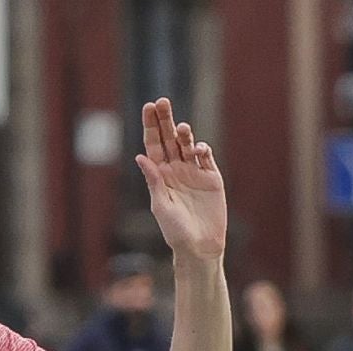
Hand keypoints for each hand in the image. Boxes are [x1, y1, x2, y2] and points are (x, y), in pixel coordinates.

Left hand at [135, 99, 226, 261]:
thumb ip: (153, 180)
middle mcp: (176, 170)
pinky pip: (206, 158)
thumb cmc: (175, 231)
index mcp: (160, 175)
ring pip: (188, 145)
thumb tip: (140, 156)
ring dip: (184, 134)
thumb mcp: (161, 205)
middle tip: (162, 101)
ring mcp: (194, 172)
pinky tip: (197, 149)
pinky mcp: (212, 178)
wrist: (200, 247)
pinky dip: (202, 150)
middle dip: (166, 120)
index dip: (151, 126)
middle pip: (170, 139)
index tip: (148, 107)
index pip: (153, 145)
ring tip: (182, 127)